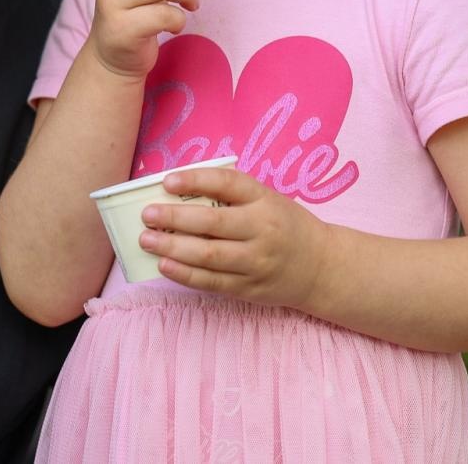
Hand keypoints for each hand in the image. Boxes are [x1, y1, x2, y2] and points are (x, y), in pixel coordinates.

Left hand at [138, 166, 332, 309]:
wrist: (321, 267)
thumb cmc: (284, 225)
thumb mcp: (268, 199)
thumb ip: (231, 196)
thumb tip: (177, 194)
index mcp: (265, 200)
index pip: (227, 184)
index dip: (195, 180)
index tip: (167, 181)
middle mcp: (262, 230)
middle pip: (212, 223)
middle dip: (173, 218)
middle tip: (147, 214)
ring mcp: (256, 262)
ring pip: (208, 255)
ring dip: (172, 248)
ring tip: (147, 240)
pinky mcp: (249, 288)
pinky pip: (211, 282)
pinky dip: (184, 274)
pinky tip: (164, 265)